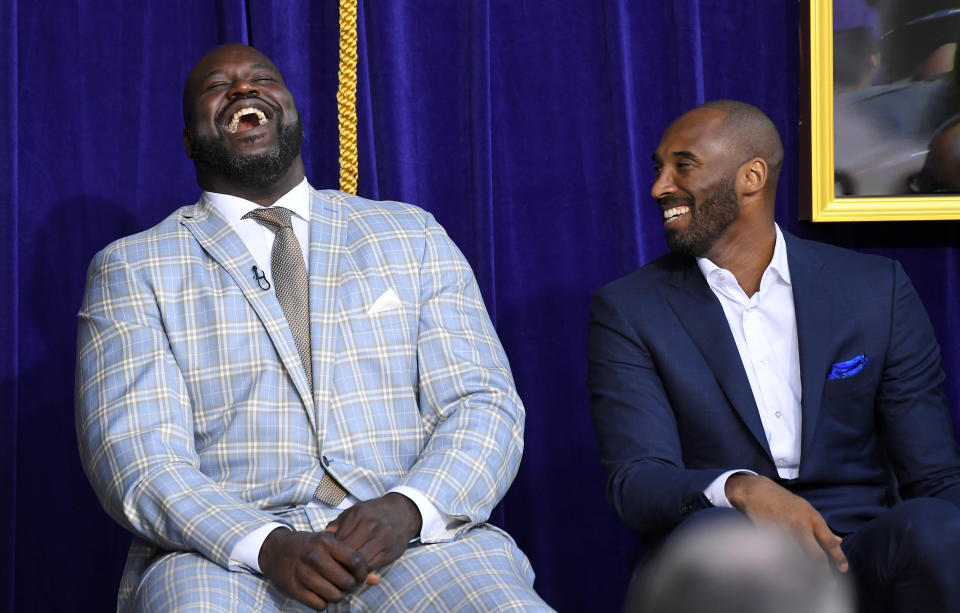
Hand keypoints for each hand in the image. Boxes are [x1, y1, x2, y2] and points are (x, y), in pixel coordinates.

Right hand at [259, 527, 369, 609]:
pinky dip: (322, 603)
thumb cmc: (309, 547)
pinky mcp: (293, 588)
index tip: (361, 576)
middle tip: (347, 585)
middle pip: (347, 582)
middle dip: (351, 587)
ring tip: (334, 589)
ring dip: (337, 596)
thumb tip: (375, 580)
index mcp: (326, 541)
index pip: (356, 560)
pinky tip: (320, 594)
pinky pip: (319, 605)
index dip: (363, 572)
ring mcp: (303, 573)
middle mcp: (315, 556)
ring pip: (334, 596)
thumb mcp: (329, 546)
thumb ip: (351, 560)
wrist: (276, 550)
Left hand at [326, 493, 422, 572]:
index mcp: (359, 514)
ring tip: (342, 573)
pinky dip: (361, 572)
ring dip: (350, 570)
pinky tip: (356, 572)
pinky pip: (371, 567)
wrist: (402, 513)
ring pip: (359, 562)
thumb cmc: (374, 513)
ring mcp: (382, 540)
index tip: (325, 558)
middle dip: (338, 563)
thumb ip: (339, 523)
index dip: (329, 552)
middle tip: (330, 570)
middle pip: (348, 552)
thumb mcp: (355, 511)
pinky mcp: (390, 552)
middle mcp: (371, 526)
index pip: (338, 539)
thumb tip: (323, 536)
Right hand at [725, 474, 848, 572]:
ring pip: (800, 560)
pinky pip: (783, 557)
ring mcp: (785, 534)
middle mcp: (800, 527)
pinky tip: (792, 574)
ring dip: (807, 573)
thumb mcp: (806, 509)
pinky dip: (789, 567)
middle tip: (830, 584)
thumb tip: (838, 541)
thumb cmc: (783, 500)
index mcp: (812, 518)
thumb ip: (821, 527)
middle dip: (825, 573)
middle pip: (816, 556)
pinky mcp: (770, 539)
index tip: (843, 569)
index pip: (829, 542)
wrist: (757, 492)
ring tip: (812, 584)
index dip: (839, 558)